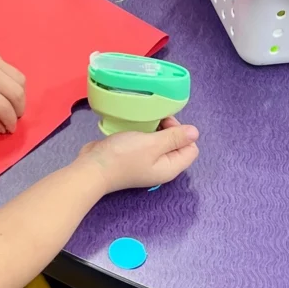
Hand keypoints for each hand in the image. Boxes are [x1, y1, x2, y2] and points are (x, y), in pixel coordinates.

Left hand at [0, 39, 25, 133]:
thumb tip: (3, 127)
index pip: (4, 107)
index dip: (10, 121)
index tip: (10, 129)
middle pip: (17, 92)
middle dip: (19, 109)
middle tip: (14, 117)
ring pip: (19, 78)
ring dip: (19, 94)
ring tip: (11, 103)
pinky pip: (10, 68)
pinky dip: (10, 81)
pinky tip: (0, 87)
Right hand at [76, 116, 198, 193]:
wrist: (93, 168)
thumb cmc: (124, 156)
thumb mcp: (152, 144)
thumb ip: (175, 138)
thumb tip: (195, 132)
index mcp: (170, 167)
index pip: (191, 149)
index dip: (182, 133)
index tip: (165, 123)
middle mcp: (161, 166)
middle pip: (176, 145)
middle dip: (169, 129)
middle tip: (154, 120)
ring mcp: (146, 162)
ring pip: (160, 142)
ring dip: (155, 129)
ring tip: (143, 121)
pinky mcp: (133, 156)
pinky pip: (146, 142)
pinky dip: (143, 133)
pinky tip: (134, 126)